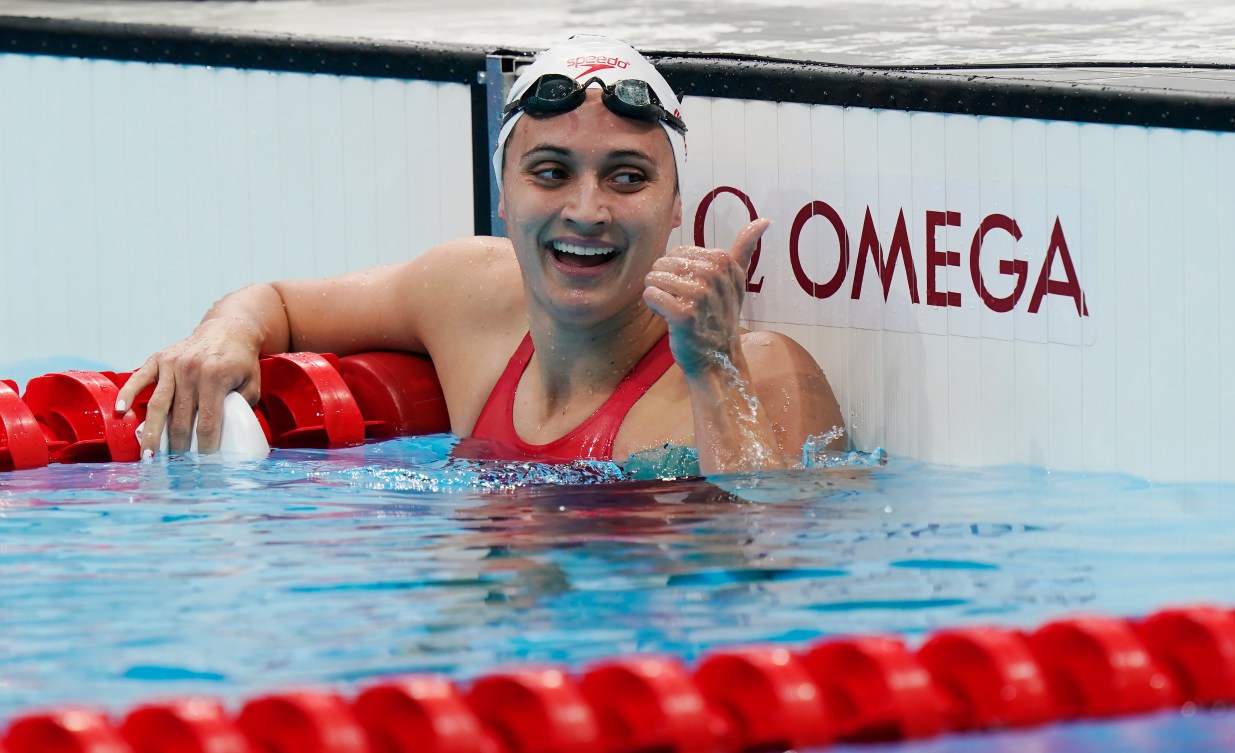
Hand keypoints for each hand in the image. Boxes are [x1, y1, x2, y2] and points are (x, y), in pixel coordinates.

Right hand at [114, 318, 262, 455]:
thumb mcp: (252, 384)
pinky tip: (121, 413)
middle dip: (177, 447)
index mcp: (216, 378)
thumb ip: (243, 407)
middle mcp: (192, 371)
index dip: (204, 446)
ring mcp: (172, 364)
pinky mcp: (159, 358)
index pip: (207, 422)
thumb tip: (233, 436)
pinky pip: (139, 379)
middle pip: (180, 419)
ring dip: (151, 433)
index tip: (203, 463)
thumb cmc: (241, 361)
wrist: (228, 329)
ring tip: (148, 456)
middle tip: (175, 465)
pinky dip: (127, 395)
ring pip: (158, 405)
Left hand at [642, 218, 770, 376]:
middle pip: (662, 263)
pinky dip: (653, 306)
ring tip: (676, 310)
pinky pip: (650, 295)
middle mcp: (713, 274)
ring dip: (658, 295)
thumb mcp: (737, 280)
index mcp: (723, 261)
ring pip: (653, 278)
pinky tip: (669, 318)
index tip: (694, 290)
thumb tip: (765, 220)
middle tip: (683, 302)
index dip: (678, 272)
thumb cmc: (721, 316)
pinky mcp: (683, 314)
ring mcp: (699, 294)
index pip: (676, 252)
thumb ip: (745, 248)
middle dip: (664, 283)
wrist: (717, 359)